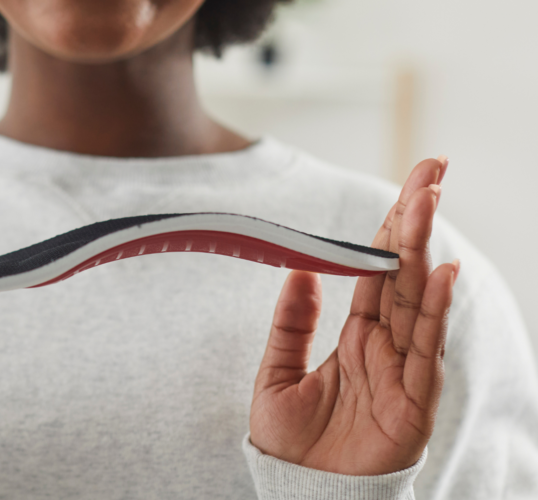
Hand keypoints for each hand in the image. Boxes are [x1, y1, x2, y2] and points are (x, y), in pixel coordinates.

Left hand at [250, 157, 458, 474]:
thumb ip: (290, 324)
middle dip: (417, 220)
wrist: (298, 494)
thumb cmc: (290, 442)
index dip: (391, 228)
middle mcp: (387, 346)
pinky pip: (426, 350)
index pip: (379, 270)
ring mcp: (404, 371)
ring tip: (427, 200)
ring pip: (418, 299)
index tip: (408, 185)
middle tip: (431, 169)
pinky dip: (436, 311)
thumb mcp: (276, 374)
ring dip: (423, 248)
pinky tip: (440, 273)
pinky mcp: (413, 402)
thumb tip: (300, 270)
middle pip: (405, 272)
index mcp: (357, 335)